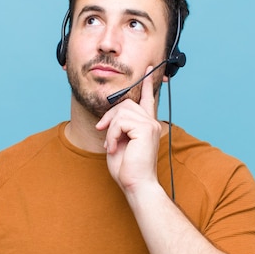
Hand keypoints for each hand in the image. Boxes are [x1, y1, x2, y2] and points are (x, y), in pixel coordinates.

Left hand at [95, 66, 162, 192]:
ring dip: (110, 129)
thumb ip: (119, 127)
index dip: (147, 85)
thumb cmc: (127, 169)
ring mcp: (150, 125)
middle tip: (102, 130)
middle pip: (126, 104)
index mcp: (147, 126)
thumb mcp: (119, 142)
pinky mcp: (145, 129)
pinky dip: (111, 135)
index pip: (148, 100)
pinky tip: (112, 148)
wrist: (136, 184)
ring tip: (110, 145)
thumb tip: (112, 117)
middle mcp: (152, 123)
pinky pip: (120, 122)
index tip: (147, 69)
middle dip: (109, 115)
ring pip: (121, 112)